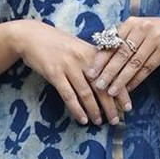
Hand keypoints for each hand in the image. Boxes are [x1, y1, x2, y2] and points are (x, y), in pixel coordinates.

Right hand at [12, 19, 130, 125]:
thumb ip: (93, 61)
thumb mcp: (79, 47)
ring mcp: (68, 66)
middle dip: (111, 106)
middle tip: (116, 120)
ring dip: (94, 110)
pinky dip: (77, 110)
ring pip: (86, 93)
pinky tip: (82, 119)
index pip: (112, 75)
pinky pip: (68, 96)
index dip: (121, 92)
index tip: (128, 107)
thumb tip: (108, 82)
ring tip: (99, 122)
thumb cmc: (57, 43)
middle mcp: (83, 59)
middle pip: (102, 86)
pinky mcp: (54, 73)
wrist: (32, 36)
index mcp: (92, 52)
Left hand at [84, 16, 159, 99]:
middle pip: (122, 54)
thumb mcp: (136, 29)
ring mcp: (155, 39)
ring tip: (111, 91)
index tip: (90, 73)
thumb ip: (120, 39)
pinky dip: (136, 80)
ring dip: (121, 79)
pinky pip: (147, 68)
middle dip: (109, 72)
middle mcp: (143, 29)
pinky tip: (128, 89)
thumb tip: (98, 58)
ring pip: (134, 63)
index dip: (100, 59)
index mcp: (131, 23)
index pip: (112, 43)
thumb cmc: (152, 32)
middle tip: (98, 85)